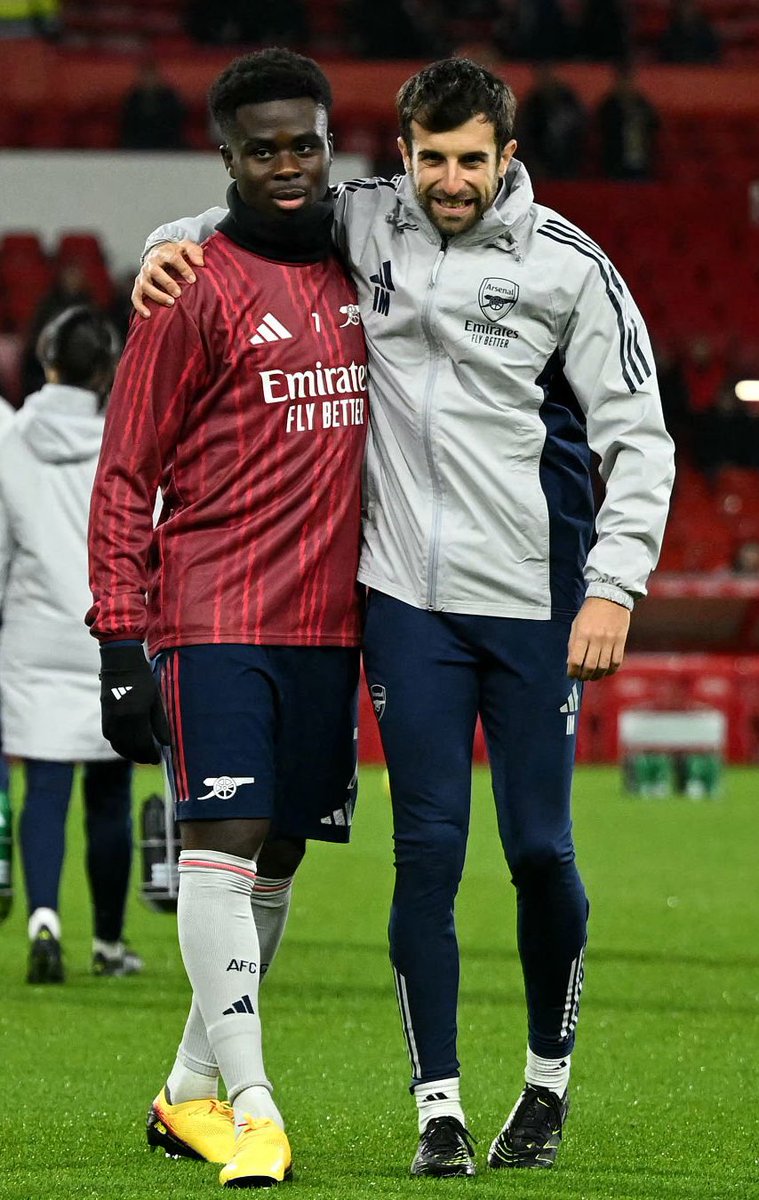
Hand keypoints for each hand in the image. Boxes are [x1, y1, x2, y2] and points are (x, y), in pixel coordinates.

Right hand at [99, 644, 170, 763]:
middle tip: (151, 760)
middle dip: (141, 756)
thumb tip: (166, 743)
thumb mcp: (155, 699)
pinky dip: (118, 744)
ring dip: (129, 753)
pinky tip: (127, 745)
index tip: (158, 759)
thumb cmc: (142, 678)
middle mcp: (121, 719)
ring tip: (140, 756)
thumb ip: (160, 723)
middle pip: (130, 747)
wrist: (120, 663)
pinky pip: (110, 736)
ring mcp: (110, 717)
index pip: (143, 743)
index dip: (150, 754)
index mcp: (136, 714)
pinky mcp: (104, 714)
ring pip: (118, 744)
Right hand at [131, 240, 204, 317]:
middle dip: (167, 283)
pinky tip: (148, 315)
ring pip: (145, 285)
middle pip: (155, 272)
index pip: (173, 258)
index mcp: (163, 253)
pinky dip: (140, 306)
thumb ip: (194, 252)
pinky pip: (136, 296)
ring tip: (170, 303)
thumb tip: (200, 263)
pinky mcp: (138, 286)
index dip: (183, 268)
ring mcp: (143, 276)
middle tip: (178, 293)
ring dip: (157, 295)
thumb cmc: (174, 254)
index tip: (193, 280)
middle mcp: (151, 264)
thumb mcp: (185, 247)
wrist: (158, 254)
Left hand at [567, 597, 630, 681]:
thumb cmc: (589, 612)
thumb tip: (570, 663)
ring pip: (604, 666)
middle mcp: (596, 638)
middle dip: (584, 676)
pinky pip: (617, 661)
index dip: (572, 671)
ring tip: (593, 676)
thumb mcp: (576, 625)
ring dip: (597, 675)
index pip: (575, 660)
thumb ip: (573, 644)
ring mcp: (610, 640)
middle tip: (582, 677)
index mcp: (582, 633)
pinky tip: (606, 671)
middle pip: (590, 666)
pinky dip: (611, 670)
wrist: (610, 596)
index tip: (571, 674)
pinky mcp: (621, 640)